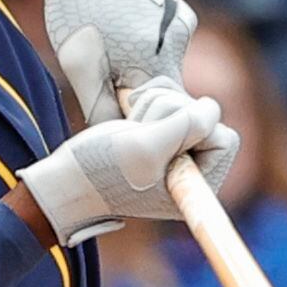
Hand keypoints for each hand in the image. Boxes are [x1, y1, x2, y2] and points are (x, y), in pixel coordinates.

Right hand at [16, 85, 225, 245]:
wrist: (62, 180)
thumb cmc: (99, 170)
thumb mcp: (147, 147)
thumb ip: (187, 125)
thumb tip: (213, 107)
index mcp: (197, 187)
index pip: (223, 136)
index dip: (192, 127)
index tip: (158, 143)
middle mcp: (191, 171)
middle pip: (205, 115)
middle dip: (169, 113)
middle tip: (138, 134)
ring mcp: (174, 153)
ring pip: (185, 104)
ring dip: (153, 107)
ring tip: (130, 129)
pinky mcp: (157, 135)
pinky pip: (169, 99)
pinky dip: (147, 100)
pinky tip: (129, 118)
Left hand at [35, 0, 177, 117]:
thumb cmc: (76, 3)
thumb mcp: (77, 61)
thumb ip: (99, 104)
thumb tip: (113, 139)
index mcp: (154, 60)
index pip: (159, 113)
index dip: (139, 120)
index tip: (118, 116)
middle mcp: (177, 42)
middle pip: (164, 90)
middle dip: (137, 95)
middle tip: (106, 79)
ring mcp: (182, 23)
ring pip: (163, 65)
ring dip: (138, 67)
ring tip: (107, 45)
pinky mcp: (179, 10)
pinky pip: (164, 42)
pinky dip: (144, 45)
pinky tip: (118, 28)